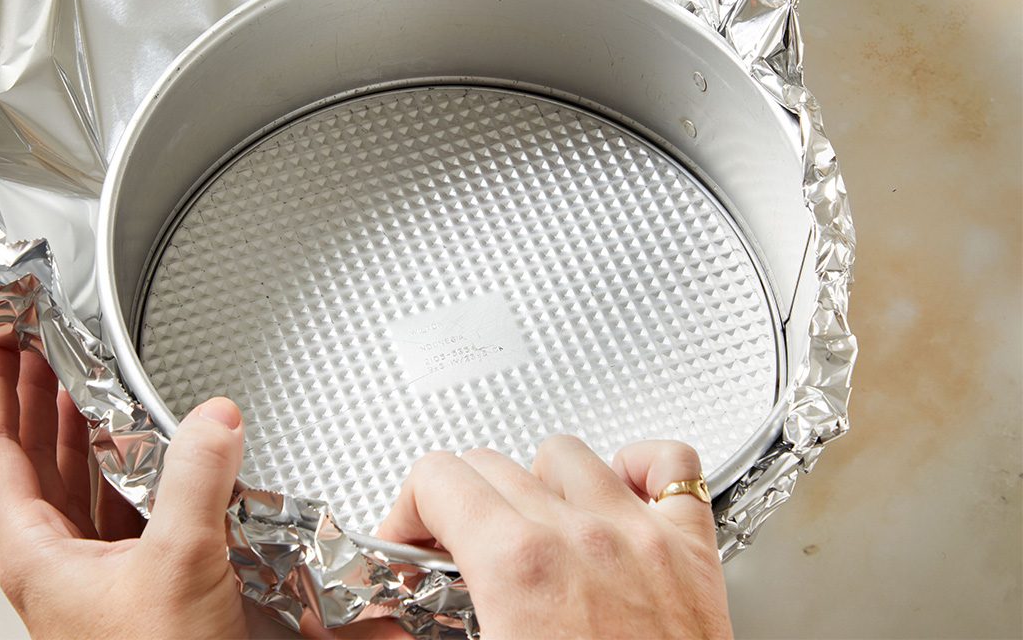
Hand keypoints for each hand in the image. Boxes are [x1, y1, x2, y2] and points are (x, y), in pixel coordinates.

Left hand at [0, 336, 247, 639]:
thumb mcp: (177, 565)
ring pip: (80, 480)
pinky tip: (153, 442)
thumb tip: (214, 418)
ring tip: (86, 375)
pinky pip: (126, 504)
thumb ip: (196, 480)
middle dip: (38, 394)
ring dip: (83, 426)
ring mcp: (98, 572)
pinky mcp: (141, 580)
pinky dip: (134, 464)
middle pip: (33, 458)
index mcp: (36, 556)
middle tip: (41, 340)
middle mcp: (58, 561)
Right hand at [373, 437, 732, 638]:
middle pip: (490, 463)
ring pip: (567, 454)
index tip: (410, 544)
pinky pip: (670, 464)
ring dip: (537, 482)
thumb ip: (418, 639)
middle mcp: (579, 536)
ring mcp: (639, 535)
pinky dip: (640, 466)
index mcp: (518, 568)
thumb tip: (384, 631)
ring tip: (530, 526)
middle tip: (455, 550)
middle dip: (459, 503)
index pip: (437, 478)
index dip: (409, 510)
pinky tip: (618, 492)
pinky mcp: (691, 549)